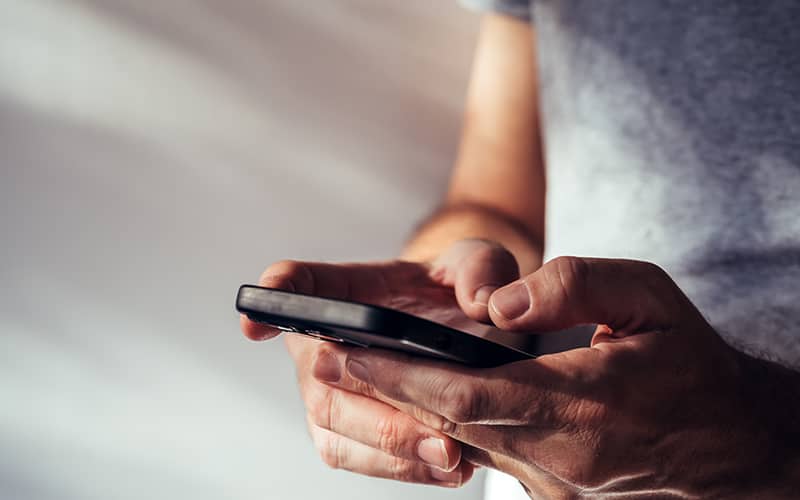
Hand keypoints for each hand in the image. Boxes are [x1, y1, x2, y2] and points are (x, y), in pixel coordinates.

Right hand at [240, 240, 520, 486]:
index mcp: (348, 289)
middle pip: (321, 379)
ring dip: (390, 448)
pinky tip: (445, 469)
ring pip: (335, 427)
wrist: (460, 333)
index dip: (276, 298)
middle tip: (435, 432)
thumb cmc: (454, 289)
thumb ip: (482, 269)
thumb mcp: (478, 263)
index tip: (255, 320)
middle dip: (374, 409)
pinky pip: (354, 458)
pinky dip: (398, 469)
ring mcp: (328, 390)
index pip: (302, 284)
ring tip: (449, 457)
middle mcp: (323, 341)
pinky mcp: (344, 430)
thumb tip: (484, 304)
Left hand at [316, 257, 799, 497]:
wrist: (730, 444)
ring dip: (405, 407)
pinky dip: (444, 423)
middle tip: (326, 357)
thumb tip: (501, 302)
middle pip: (448, 422)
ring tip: (355, 366)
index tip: (350, 349)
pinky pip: (485, 452)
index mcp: (584, 404)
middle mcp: (559, 454)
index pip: (469, 394)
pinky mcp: (550, 487)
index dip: (402, 375)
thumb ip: (576, 286)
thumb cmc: (690, 363)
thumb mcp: (651, 298)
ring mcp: (552, 479)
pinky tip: (417, 393)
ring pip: (460, 440)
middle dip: (383, 390)